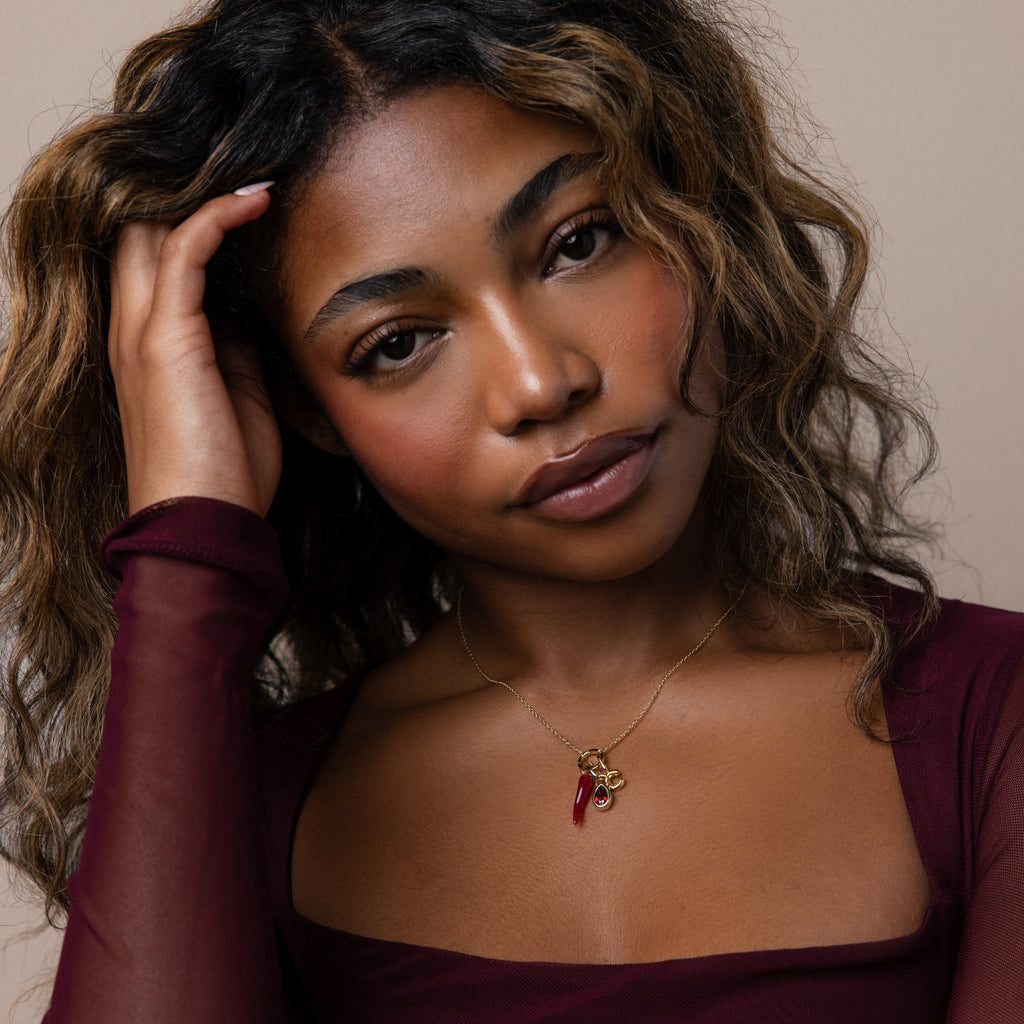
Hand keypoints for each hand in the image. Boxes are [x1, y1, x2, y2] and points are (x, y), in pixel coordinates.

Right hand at [109, 187, 281, 515]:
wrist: (206, 524)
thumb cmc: (227, 472)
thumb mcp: (238, 398)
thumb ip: (236, 352)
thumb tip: (251, 319)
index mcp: (150, 346)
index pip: (154, 259)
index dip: (195, 222)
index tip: (253, 202)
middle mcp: (133, 329)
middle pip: (141, 232)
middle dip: (191, 197)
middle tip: (254, 176)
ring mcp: (142, 331)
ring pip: (154, 229)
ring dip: (208, 196)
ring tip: (261, 177)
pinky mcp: (165, 338)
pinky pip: (185, 250)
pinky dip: (219, 217)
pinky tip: (258, 200)